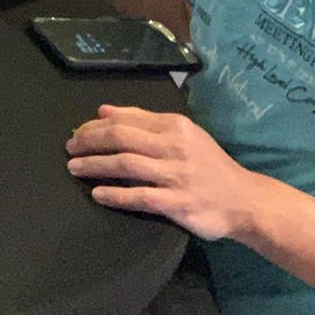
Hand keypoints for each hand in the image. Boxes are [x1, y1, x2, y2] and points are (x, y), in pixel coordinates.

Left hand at [67, 105, 261, 241]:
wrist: (245, 200)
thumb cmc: (209, 165)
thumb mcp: (182, 134)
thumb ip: (143, 121)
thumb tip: (104, 111)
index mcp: (175, 126)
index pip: (126, 120)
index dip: (95, 126)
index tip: (77, 132)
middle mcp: (174, 147)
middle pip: (120, 138)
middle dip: (89, 141)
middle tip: (69, 148)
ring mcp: (176, 175)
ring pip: (125, 164)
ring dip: (94, 165)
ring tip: (75, 168)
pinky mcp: (177, 203)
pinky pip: (138, 196)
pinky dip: (114, 194)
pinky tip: (98, 194)